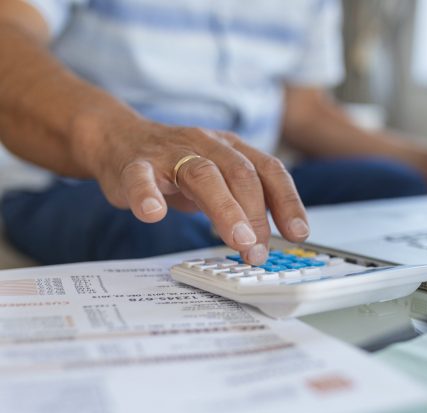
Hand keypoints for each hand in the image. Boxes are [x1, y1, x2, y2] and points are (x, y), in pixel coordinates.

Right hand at [72, 113, 309, 264]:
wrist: (119, 139)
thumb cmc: (178, 165)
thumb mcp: (218, 178)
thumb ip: (242, 202)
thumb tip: (268, 240)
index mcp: (232, 149)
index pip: (269, 170)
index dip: (287, 201)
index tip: (298, 232)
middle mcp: (206, 145)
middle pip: (240, 174)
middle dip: (256, 214)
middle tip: (258, 251)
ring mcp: (170, 153)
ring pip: (202, 173)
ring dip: (224, 209)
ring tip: (237, 240)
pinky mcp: (134, 164)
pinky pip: (140, 176)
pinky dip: (147, 194)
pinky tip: (153, 214)